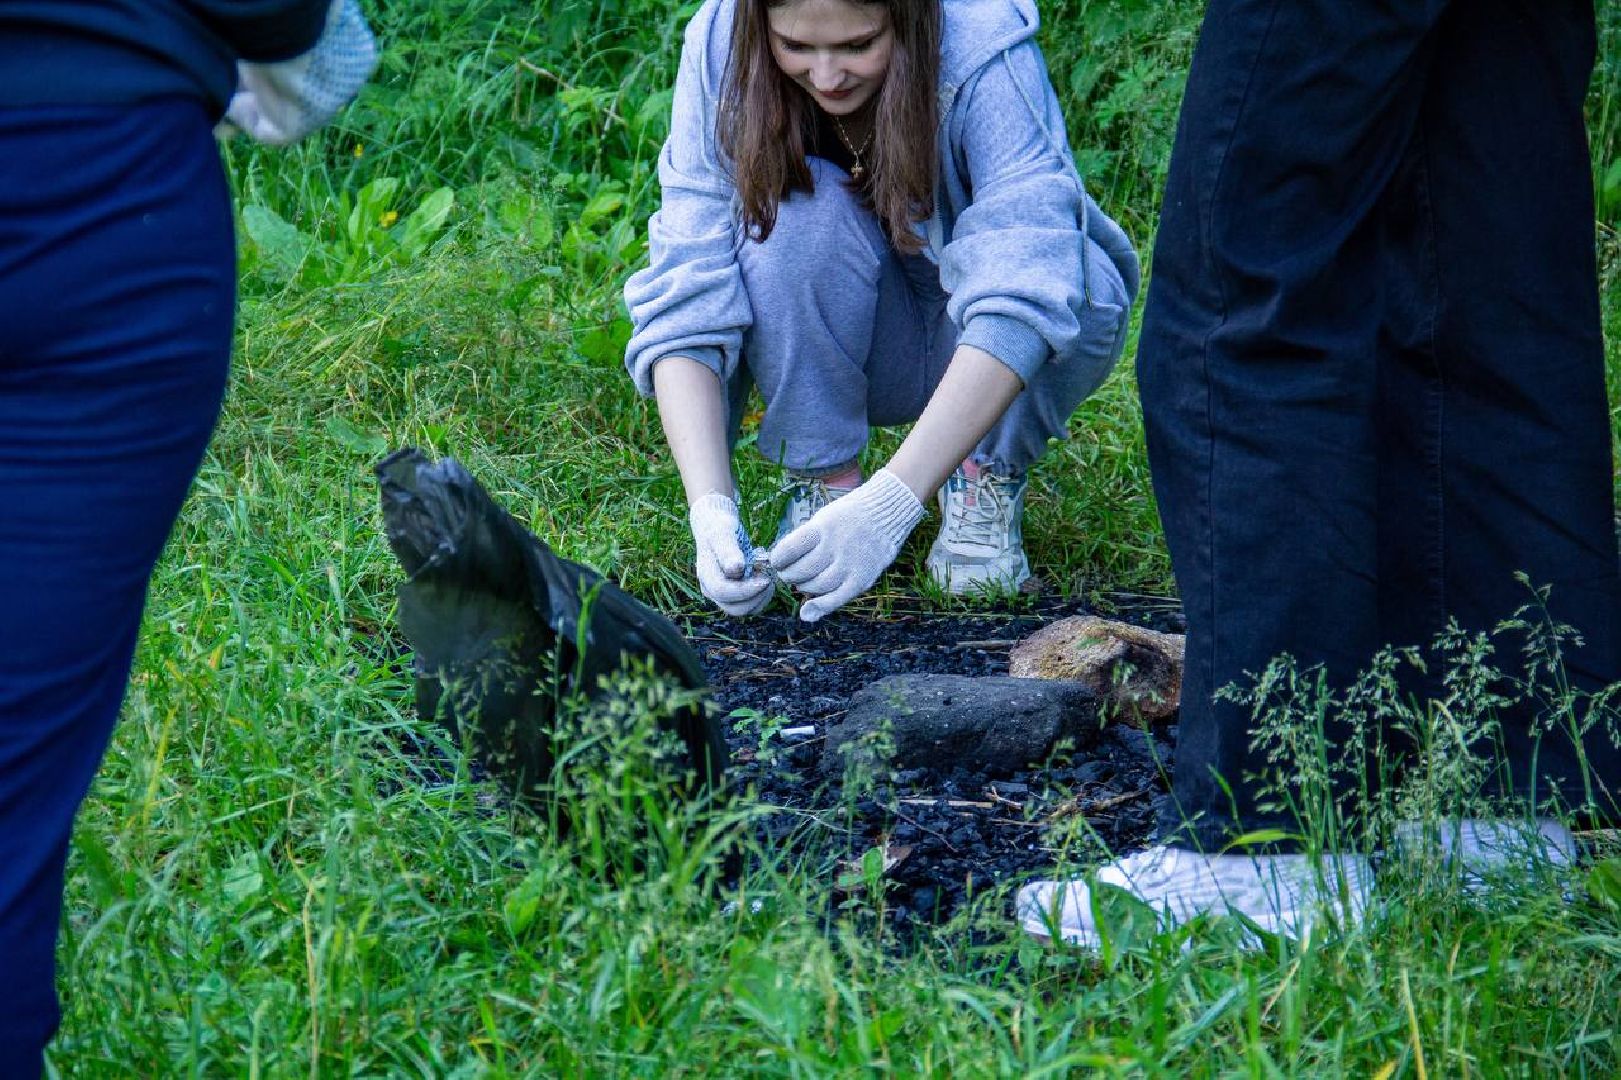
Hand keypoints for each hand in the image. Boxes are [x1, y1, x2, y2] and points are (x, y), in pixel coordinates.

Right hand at [689, 492, 772, 616]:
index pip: (723, 592)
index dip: (746, 590)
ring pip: (742, 610)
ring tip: (768, 578)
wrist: (716, 526)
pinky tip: (765, 580)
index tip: (765, 579)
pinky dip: (761, 597)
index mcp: (706, 575)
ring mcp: (721, 594)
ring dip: (760, 599)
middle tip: (769, 579)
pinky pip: (749, 606)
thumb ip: (728, 551)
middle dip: (756, 597)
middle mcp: (711, 589)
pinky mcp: (732, 594)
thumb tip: (735, 570)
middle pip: (733, 608)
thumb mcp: (723, 534)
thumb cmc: (719, 526)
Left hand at [769, 469, 925, 621]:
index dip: (778, 559)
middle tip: (790, 573)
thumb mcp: (822, 519)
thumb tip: (779, 566)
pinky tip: (810, 606)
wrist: (887, 513)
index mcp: (822, 528)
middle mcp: (836, 546)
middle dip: (789, 575)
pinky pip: (836, 599)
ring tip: (805, 581)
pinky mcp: (863, 579)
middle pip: (801, 571)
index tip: (778, 560)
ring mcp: (851, 564)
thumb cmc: (847, 517)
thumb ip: (802, 541)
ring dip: (804, 588)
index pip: (789, 550)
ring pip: (816, 587)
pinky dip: (820, 605)